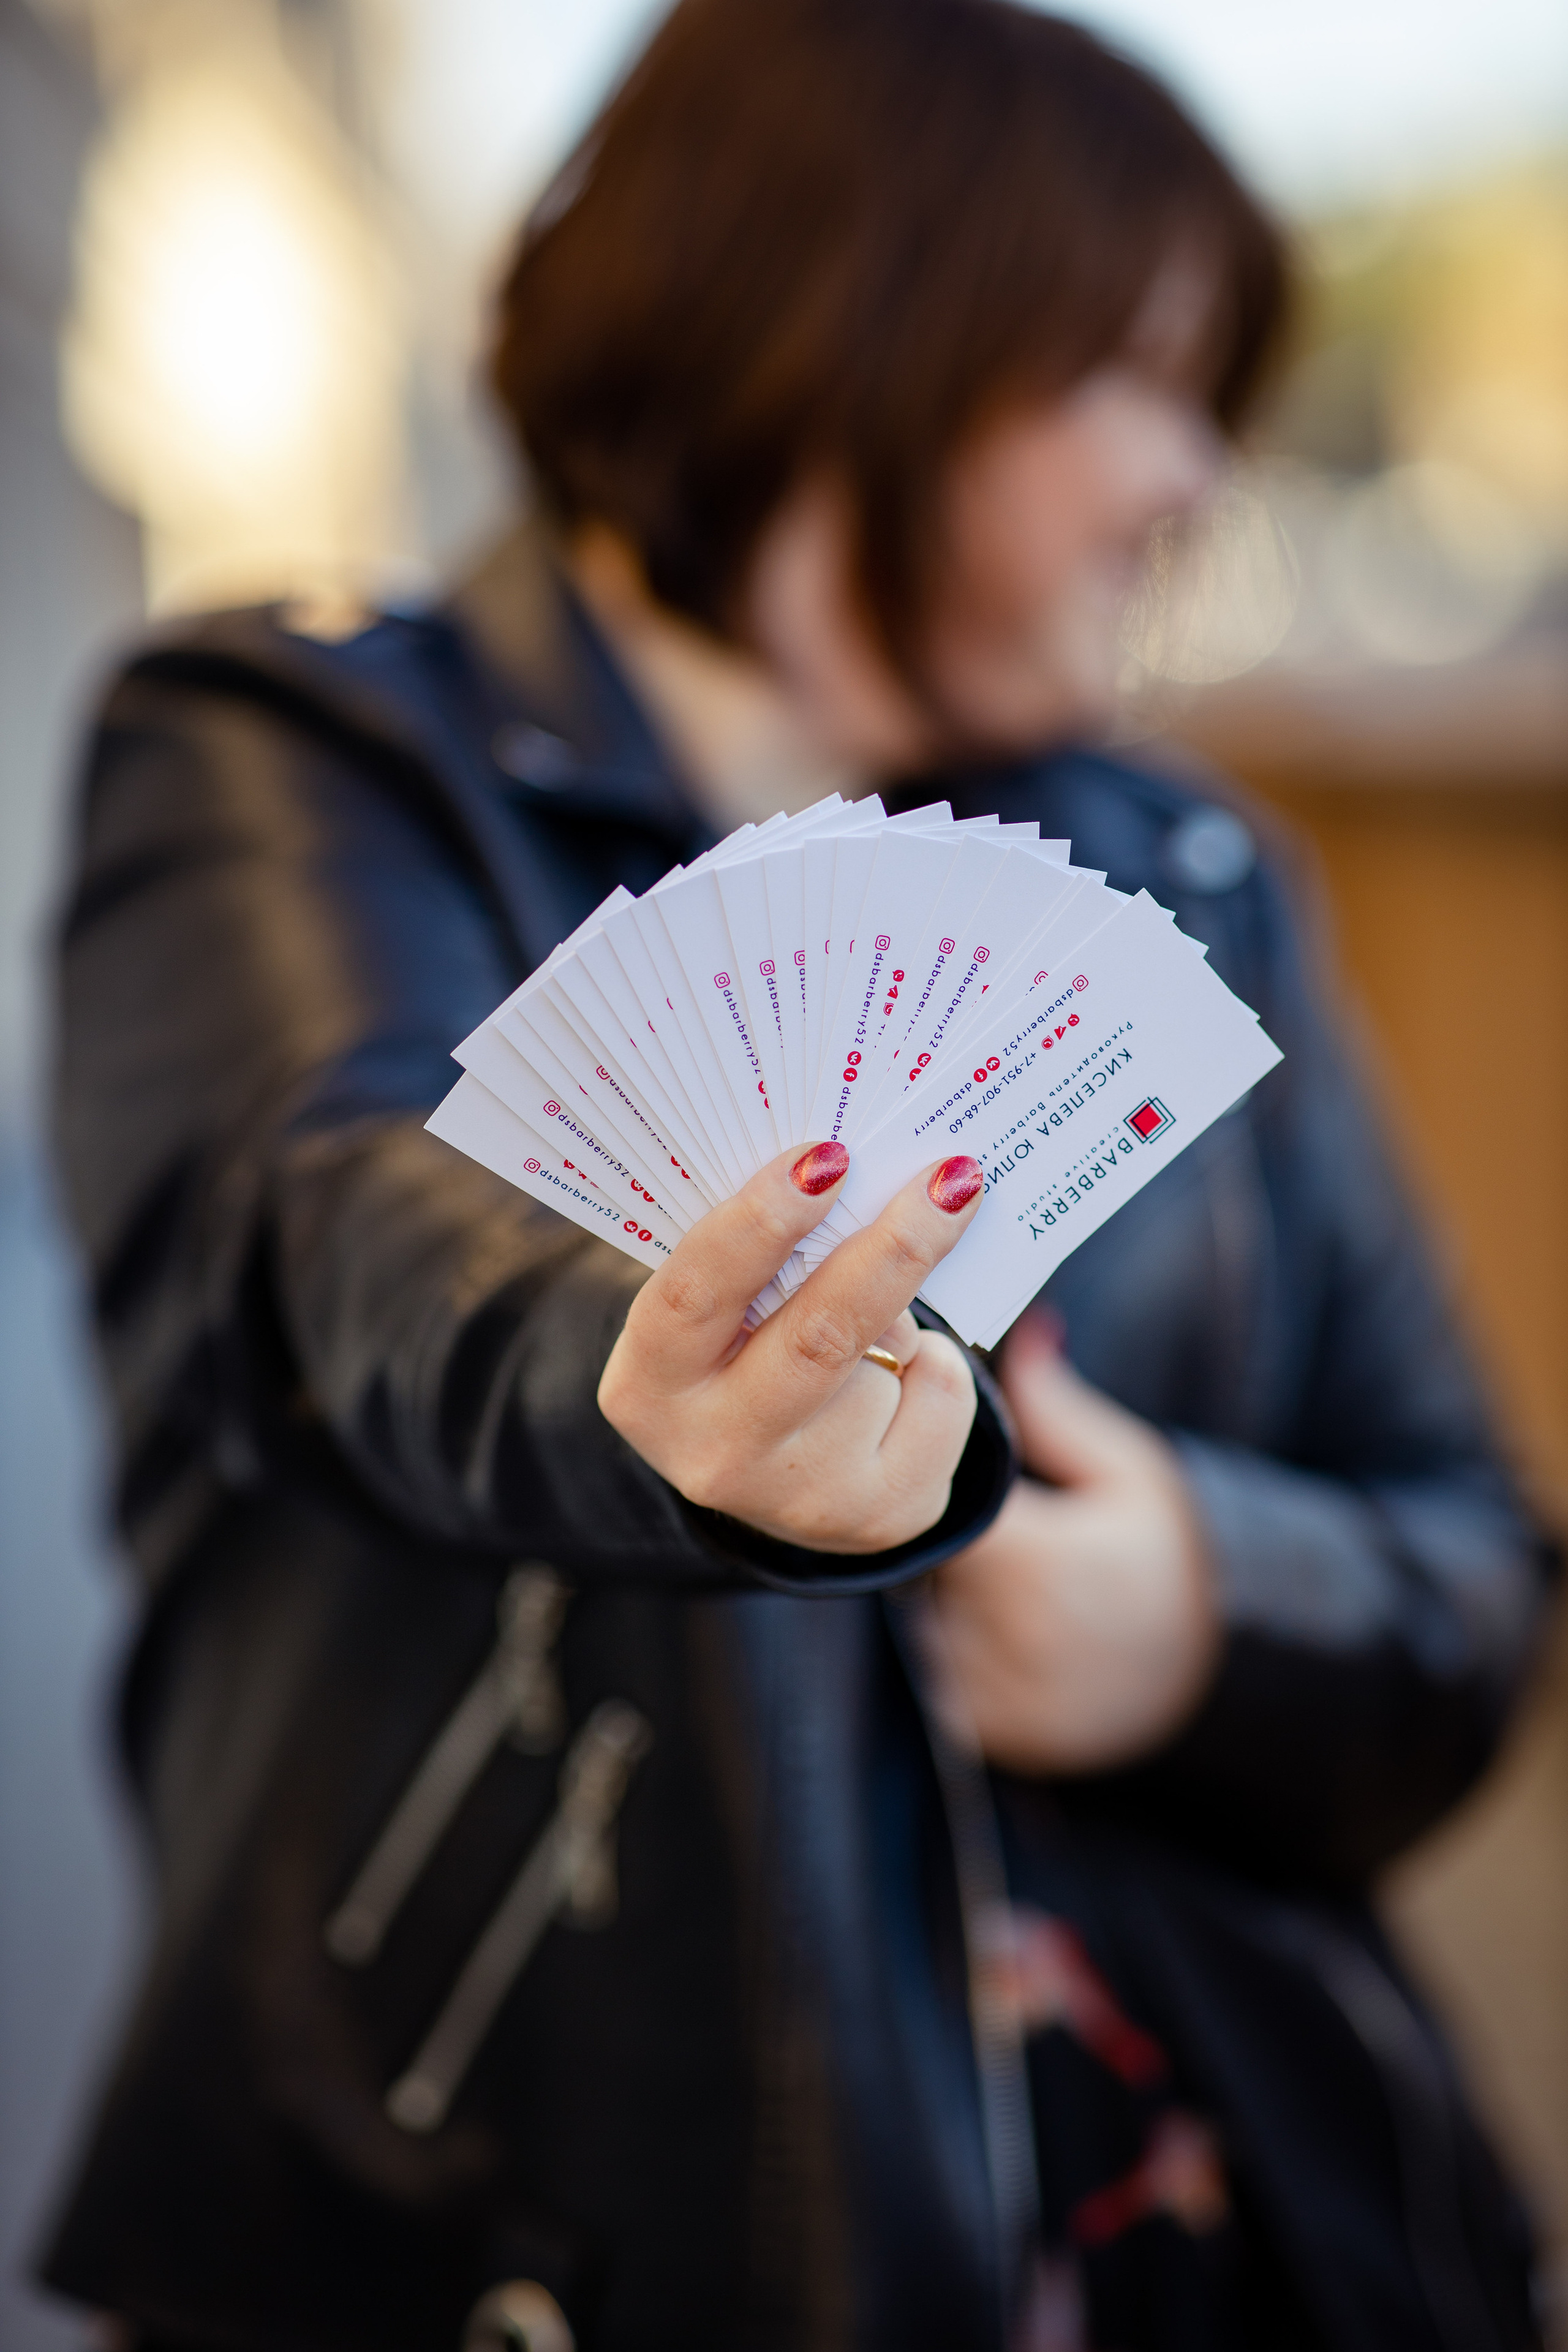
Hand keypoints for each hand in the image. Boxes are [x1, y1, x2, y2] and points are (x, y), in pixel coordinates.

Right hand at [599, 1142, 983, 1553]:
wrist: (776, 1475)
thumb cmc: (745, 1349)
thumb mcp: (724, 1310)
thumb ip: (763, 1258)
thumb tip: (858, 1180)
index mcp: (649, 1384)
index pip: (696, 1293)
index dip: (761, 1221)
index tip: (827, 1156)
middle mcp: (714, 1451)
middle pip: (818, 1336)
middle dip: (892, 1247)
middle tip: (949, 1180)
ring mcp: (801, 1497)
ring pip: (891, 1359)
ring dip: (906, 1320)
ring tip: (875, 1329)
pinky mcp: (880, 1517)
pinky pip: (941, 1399)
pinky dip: (936, 1369)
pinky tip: (898, 1385)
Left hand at [924, 1312, 1218, 1770]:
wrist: (1215, 1680)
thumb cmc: (1173, 1559)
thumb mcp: (1131, 1471)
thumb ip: (1059, 1408)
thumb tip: (1027, 1328)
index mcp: (1034, 1563)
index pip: (933, 1506)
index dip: (929, 1483)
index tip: (960, 1475)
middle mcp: (1002, 1636)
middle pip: (919, 1561)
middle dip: (943, 1539)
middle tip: (1000, 1534)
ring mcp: (988, 1693)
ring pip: (917, 1616)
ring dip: (942, 1595)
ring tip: (1010, 1585)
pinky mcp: (980, 1730)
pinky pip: (933, 1670)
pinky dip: (955, 1646)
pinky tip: (1008, 1632)